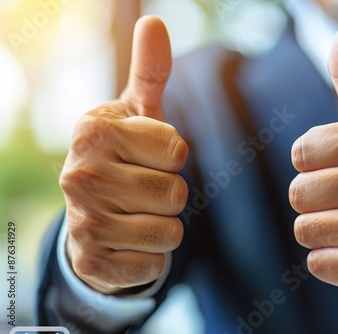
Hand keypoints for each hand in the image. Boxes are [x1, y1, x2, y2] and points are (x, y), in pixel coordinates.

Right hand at [60, 16, 187, 293]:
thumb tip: (155, 22)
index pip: (177, 150)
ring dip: (164, 226)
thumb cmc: (124, 156)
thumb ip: (150, 72)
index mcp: (95, 131)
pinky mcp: (91, 262)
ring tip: (137, 214)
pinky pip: (153, 266)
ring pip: (170, 233)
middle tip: (143, 188)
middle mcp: (80, 175)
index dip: (174, 156)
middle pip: (176, 194)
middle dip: (170, 193)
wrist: (90, 210)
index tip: (150, 155)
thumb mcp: (138, 114)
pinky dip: (151, 257)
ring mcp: (82, 222)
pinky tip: (128, 242)